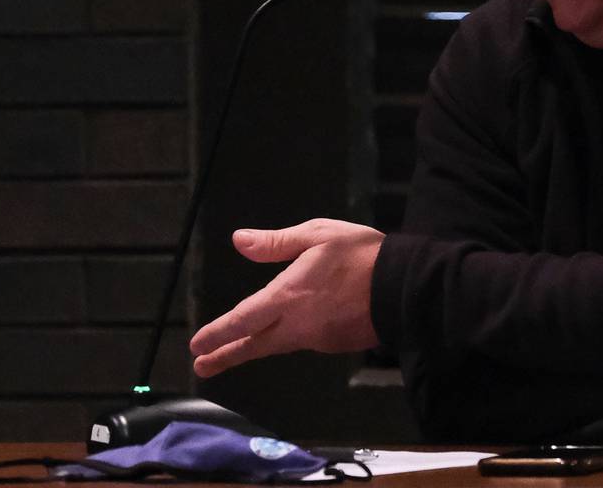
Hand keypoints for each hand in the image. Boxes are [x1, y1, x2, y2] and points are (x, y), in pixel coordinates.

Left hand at [190, 218, 383, 377]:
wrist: (405, 286)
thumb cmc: (361, 254)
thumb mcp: (318, 235)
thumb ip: (277, 243)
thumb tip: (239, 241)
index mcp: (287, 296)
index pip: (242, 320)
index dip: (217, 334)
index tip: (196, 346)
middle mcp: (296, 324)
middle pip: (254, 344)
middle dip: (225, 355)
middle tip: (201, 367)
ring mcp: (316, 338)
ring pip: (279, 344)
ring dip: (255, 347)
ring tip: (236, 351)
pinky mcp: (334, 343)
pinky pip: (306, 340)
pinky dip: (291, 337)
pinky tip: (292, 330)